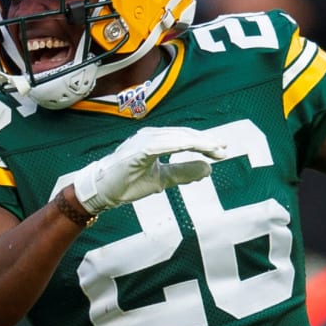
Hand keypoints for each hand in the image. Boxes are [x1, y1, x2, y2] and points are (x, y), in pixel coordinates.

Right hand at [72, 127, 226, 214]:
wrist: (102, 191)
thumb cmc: (127, 182)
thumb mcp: (162, 179)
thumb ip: (183, 172)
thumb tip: (208, 170)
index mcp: (155, 141)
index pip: (184, 138)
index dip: (204, 143)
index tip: (222, 151)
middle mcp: (150, 136)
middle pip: (183, 135)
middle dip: (205, 142)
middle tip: (223, 149)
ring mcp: (142, 141)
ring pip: (176, 137)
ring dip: (197, 142)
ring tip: (214, 150)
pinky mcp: (137, 150)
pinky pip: (162, 145)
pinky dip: (180, 145)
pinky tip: (194, 148)